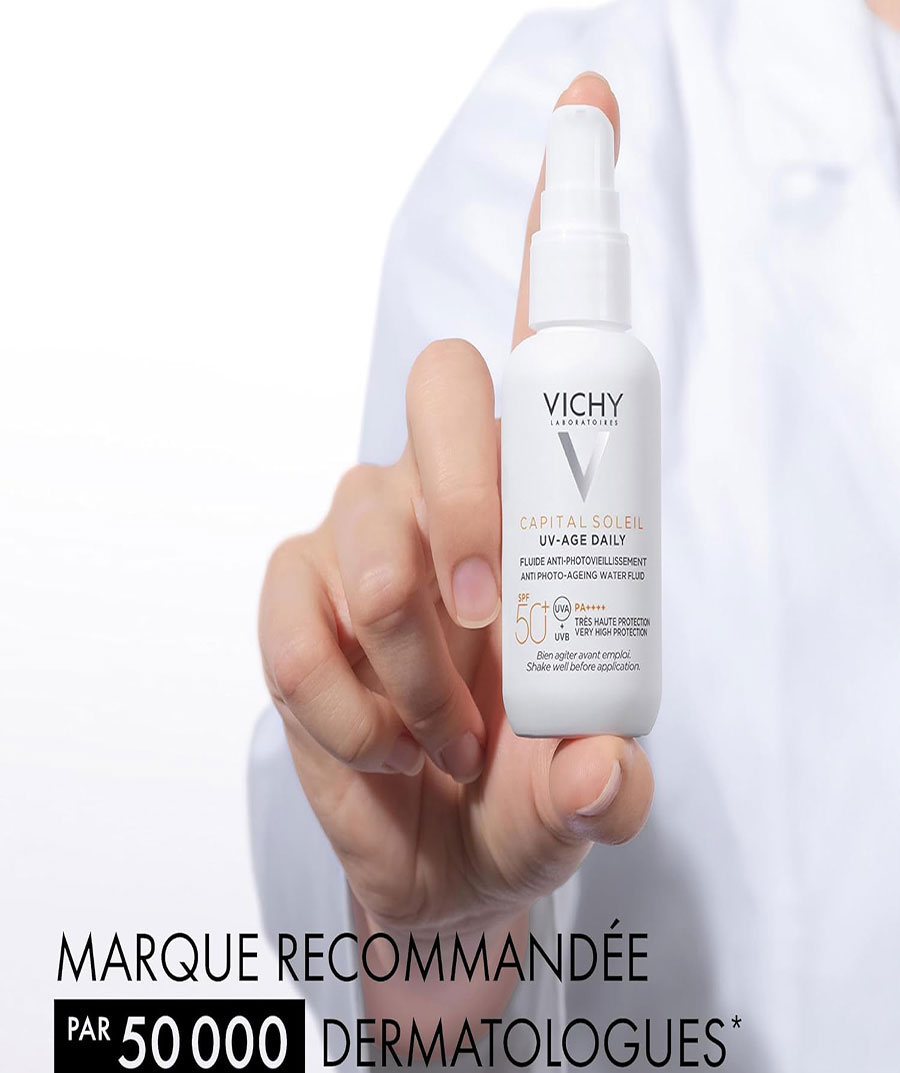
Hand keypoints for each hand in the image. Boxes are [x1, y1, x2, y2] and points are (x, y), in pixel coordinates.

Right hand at [259, 75, 652, 1015]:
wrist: (437, 868)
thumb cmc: (519, 801)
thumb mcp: (578, 803)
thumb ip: (598, 793)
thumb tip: (601, 767)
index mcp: (544, 517)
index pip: (548, 358)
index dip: (558, 236)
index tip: (586, 106)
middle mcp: (452, 498)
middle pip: (441, 390)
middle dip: (462, 493)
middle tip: (484, 609)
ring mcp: (364, 540)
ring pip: (359, 514)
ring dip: (404, 643)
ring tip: (439, 737)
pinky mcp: (296, 598)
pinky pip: (292, 605)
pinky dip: (338, 692)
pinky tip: (380, 743)